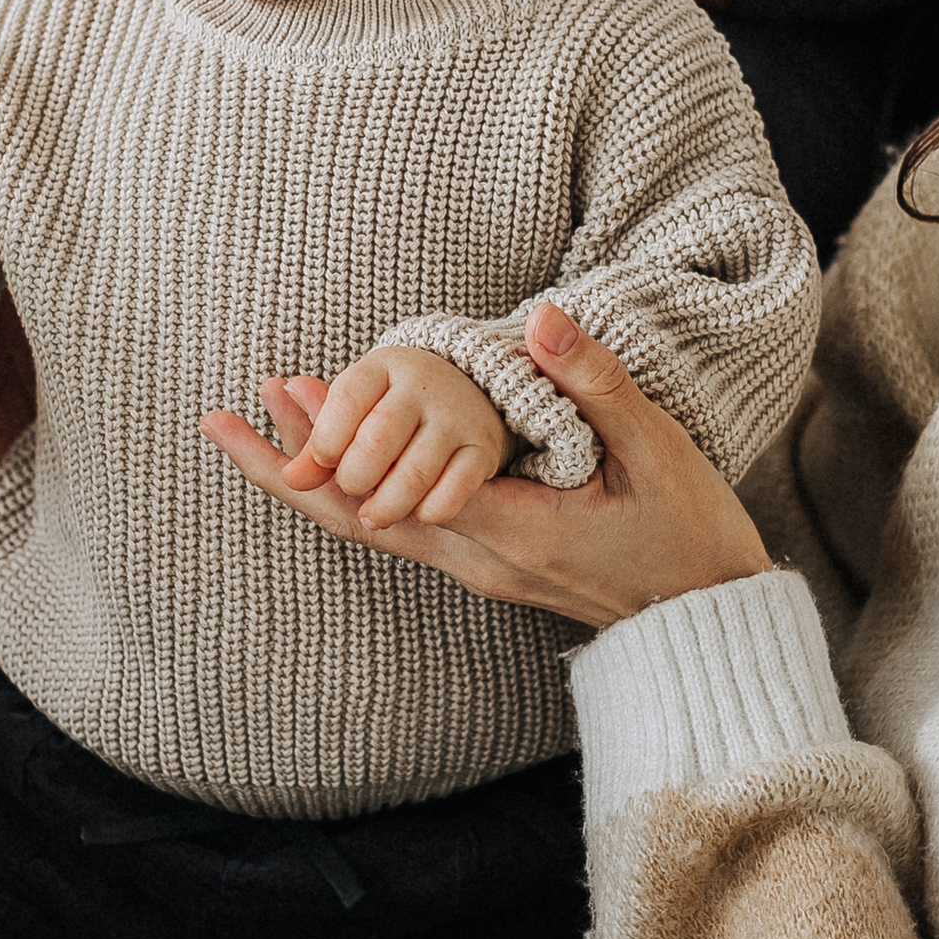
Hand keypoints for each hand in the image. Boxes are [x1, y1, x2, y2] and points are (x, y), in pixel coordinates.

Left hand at [207, 300, 770, 625]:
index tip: (293, 384)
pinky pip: (401, 533)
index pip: (394, 480)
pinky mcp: (489, 570)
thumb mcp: (656, 449)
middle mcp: (479, 560)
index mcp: (510, 529)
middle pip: (358, 516)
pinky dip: (357, 496)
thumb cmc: (690, 532)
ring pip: (373, 529)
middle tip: (230, 413)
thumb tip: (540, 318)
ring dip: (315, 482)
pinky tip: (341, 466)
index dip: (337, 434)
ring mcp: (481, 572)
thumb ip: (595, 382)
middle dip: (291, 466)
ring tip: (265, 430)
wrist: (709, 620)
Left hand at [280, 343, 510, 528]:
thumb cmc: (394, 412)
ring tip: (375, 515)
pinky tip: (418, 514)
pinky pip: (455, 491)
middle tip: (352, 489)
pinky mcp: (483, 448)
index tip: (322, 462)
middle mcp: (422, 386)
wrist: (471, 396)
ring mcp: (457, 416)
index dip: (325, 439)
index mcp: (381, 368)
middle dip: (354, 477)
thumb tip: (292, 478)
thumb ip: (317, 445)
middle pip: (377, 440)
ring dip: (387, 505)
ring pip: (414, 472)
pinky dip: (431, 510)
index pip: (346, 400)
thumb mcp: (354, 414)